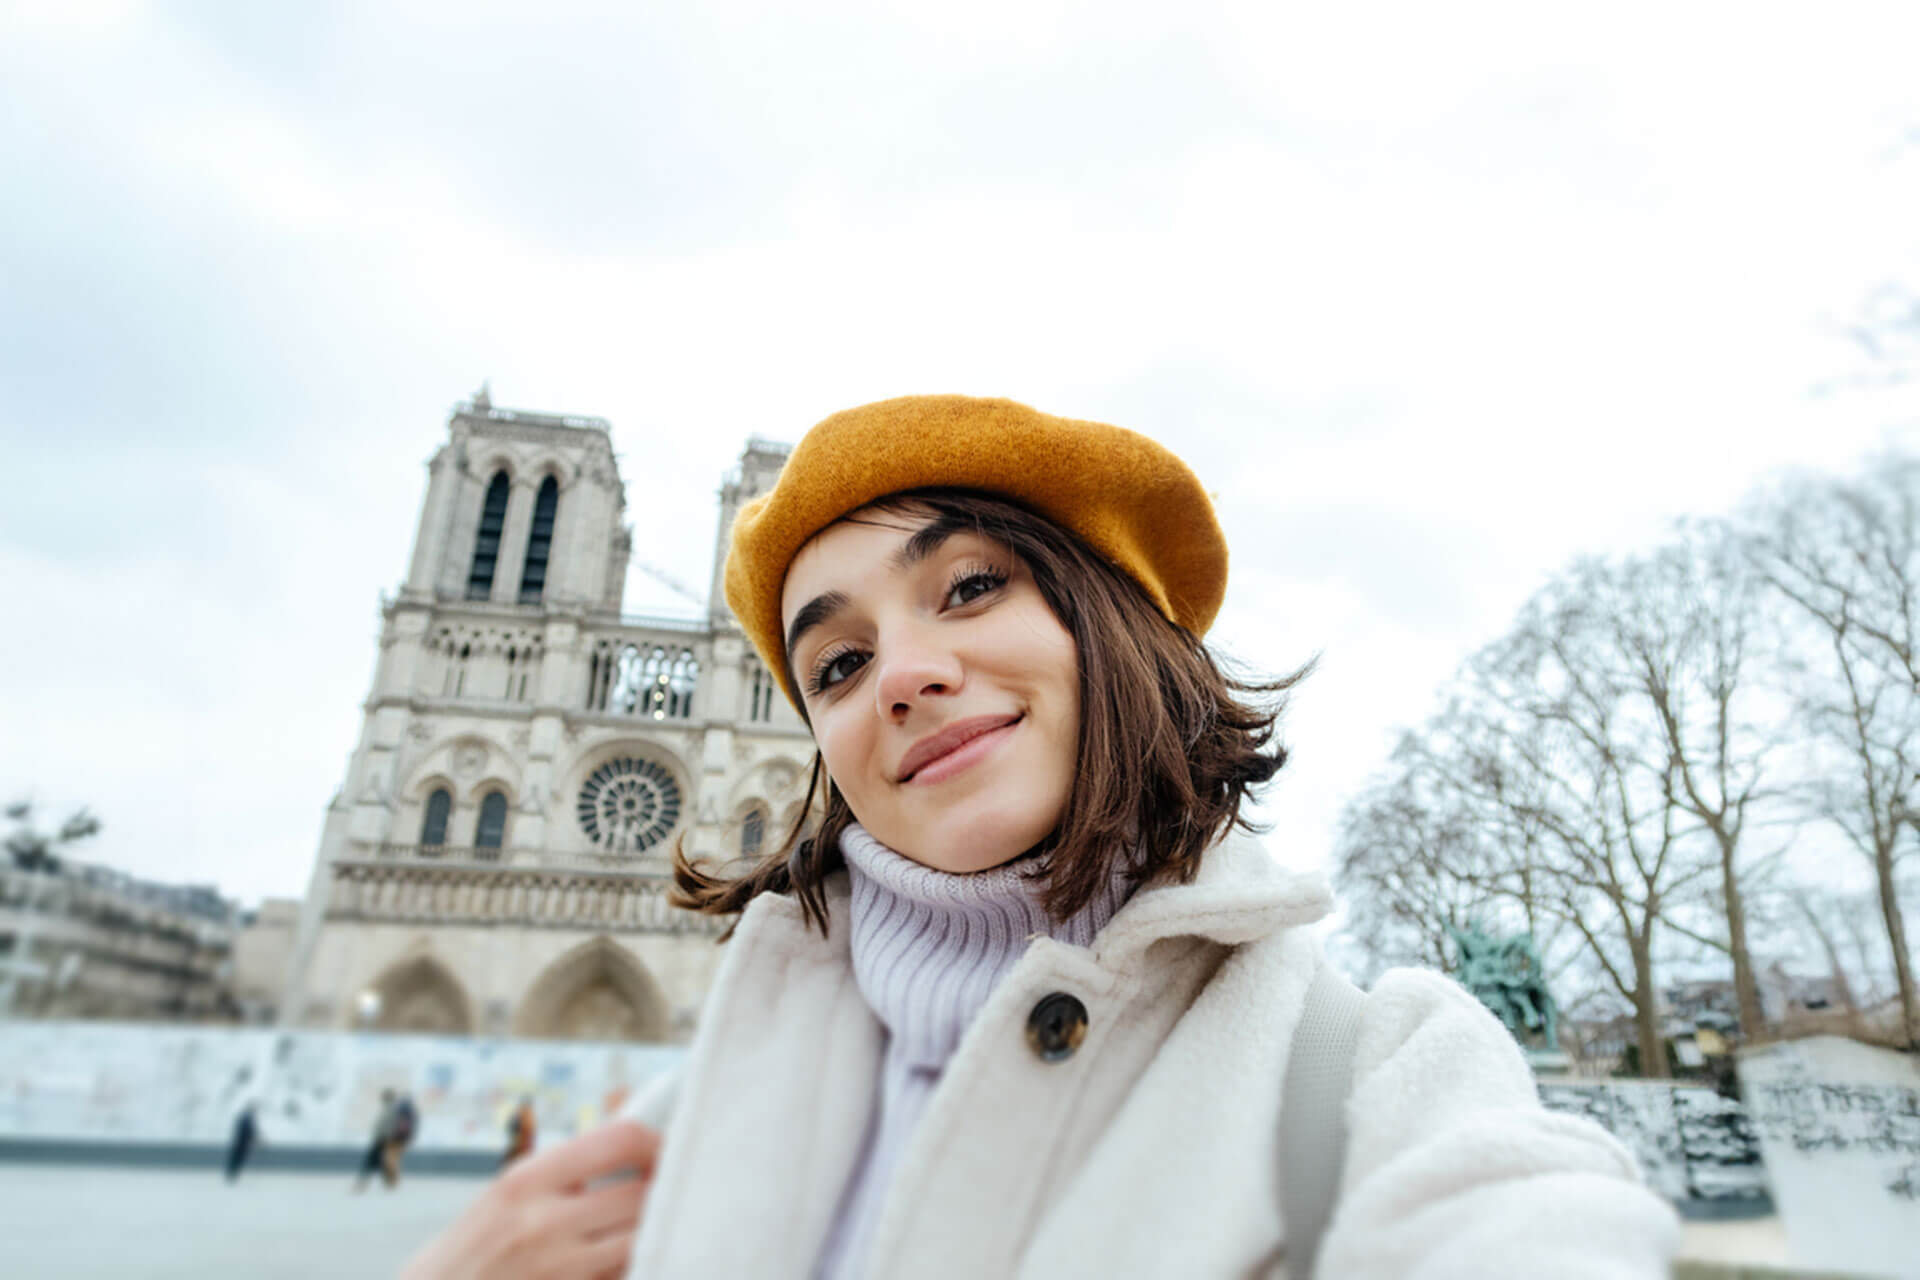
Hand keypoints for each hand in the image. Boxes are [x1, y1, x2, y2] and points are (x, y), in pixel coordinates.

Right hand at [400, 1120, 660, 1279]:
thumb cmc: (477, 1246)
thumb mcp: (510, 1190)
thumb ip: (568, 1163)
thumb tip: (628, 1123)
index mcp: (527, 1181)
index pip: (618, 1141)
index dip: (655, 1142)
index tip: (662, 1149)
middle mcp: (543, 1224)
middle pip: (641, 1195)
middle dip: (661, 1190)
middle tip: (667, 1187)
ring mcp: (560, 1271)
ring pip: (641, 1240)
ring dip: (652, 1229)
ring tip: (648, 1221)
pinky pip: (624, 1275)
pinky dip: (633, 1264)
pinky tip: (625, 1257)